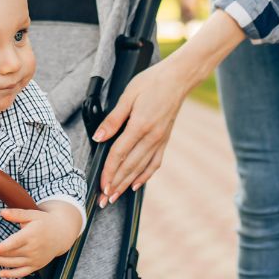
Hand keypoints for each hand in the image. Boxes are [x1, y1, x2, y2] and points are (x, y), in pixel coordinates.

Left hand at [0, 204, 82, 278]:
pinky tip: (1, 274)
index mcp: (31, 235)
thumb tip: (2, 212)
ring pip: (14, 263)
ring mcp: (34, 259)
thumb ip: (17, 214)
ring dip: (0, 262)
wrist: (61, 234)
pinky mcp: (36, 266)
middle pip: (11, 253)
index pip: (14, 243)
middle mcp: (33, 249)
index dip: (3, 247)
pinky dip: (12, 275)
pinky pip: (22, 273)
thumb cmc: (44, 222)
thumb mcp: (32, 214)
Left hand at [92, 56, 197, 206]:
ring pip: (141, 168)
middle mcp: (152, 137)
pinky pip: (154, 163)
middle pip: (129, 167)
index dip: (108, 171)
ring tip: (115, 196)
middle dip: (115, 184)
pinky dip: (145, 176)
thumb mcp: (128, 95)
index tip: (100, 184)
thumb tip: (99, 137)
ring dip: (127, 184)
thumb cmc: (152, 82)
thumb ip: (113, 119)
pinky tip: (136, 184)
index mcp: (140, 125)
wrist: (178, 78)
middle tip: (103, 199)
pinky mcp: (164, 139)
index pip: (119, 154)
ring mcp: (160, 140)